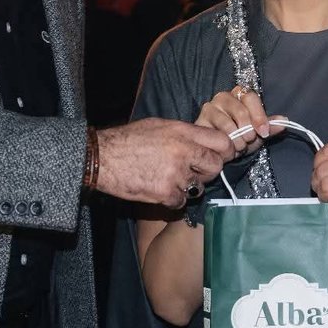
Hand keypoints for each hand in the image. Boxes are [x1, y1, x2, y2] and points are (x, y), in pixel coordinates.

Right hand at [95, 118, 233, 207]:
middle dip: (208, 172)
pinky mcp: (164, 192)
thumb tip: (202, 141)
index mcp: (183, 132)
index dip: (225, 151)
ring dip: (189, 187)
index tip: (221, 157)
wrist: (102, 157)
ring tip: (172, 181)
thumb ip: (183, 133)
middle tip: (195, 173)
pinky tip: (161, 191)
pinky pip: (181, 201)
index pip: (221, 141)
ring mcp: (175, 173)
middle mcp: (183, 151)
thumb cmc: (128, 140)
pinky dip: (173, 200)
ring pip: (199, 187)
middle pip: (216, 166)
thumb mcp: (159, 126)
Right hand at [196, 85, 278, 157]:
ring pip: (227, 123)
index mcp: (240, 95)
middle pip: (240, 110)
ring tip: (238, 146)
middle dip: (247, 130)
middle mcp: (224, 97)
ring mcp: (211, 107)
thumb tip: (284, 120)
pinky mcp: (201, 120)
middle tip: (249, 141)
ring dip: (236, 139)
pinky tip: (226, 147)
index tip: (264, 132)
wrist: (220, 151)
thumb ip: (270, 126)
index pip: (251, 97)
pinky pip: (215, 132)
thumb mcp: (258, 133)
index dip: (259, 116)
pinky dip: (225, 143)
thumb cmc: (240, 138)